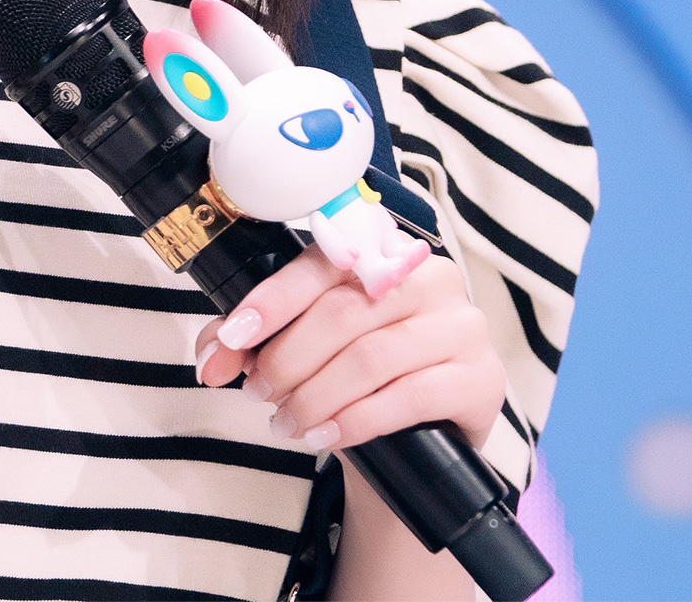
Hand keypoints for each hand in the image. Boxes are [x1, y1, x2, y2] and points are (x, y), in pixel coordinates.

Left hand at [193, 244, 504, 457]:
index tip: (233, 337)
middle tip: (258, 392)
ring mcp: (463, 326)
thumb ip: (256, 342)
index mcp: (387, 253)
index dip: (272, 301)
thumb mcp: (308, 349)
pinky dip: (357, 420)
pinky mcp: (481, 378)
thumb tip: (211, 356)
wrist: (423, 437)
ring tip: (287, 422)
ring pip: (371, 356)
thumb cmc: (360, 376)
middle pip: (343, 313)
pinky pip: (411, 396)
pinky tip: (327, 436)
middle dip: (288, 359)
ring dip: (316, 395)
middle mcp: (432, 278)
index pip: (322, 264)